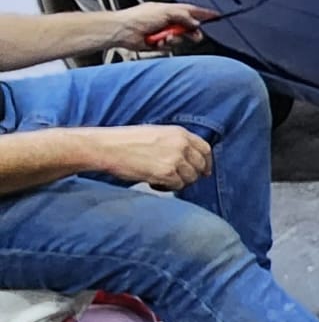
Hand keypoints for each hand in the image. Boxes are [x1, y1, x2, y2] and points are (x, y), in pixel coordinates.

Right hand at [85, 124, 214, 190]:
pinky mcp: (167, 173)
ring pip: (190, 178)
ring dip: (178, 183)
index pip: (205, 149)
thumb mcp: (157, 133)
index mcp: (180, 133)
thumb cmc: (126, 141)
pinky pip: (177, 186)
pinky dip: (167, 188)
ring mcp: (176, 158)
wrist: (107, 147)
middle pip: (200, 166)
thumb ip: (175, 143)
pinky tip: (153, 183)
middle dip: (193, 175)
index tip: (204, 171)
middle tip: (179, 180)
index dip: (207, 162)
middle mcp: (181, 144)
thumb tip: (189, 158)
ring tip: (160, 180)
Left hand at [106, 2, 217, 50]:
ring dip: (175, 39)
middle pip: (189, 28)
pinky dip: (165, 45)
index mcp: (170, 10)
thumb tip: (196, 23)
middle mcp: (168, 21)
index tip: (215, 16)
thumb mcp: (166, 11)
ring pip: (180, 39)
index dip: (204, 14)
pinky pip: (170, 47)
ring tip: (165, 37)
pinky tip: (158, 41)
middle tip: (192, 35)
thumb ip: (184, 16)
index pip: (192, 11)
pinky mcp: (158, 44)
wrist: (123, 30)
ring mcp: (163, 33)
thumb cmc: (137, 17)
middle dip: (191, 32)